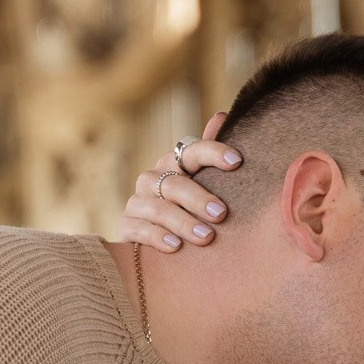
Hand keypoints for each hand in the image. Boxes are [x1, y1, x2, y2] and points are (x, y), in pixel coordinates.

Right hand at [116, 114, 244, 250]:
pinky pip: (138, 229)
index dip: (213, 152)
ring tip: (206, 238)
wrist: (155, 240)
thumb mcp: (203, 183)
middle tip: (221, 214)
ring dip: (183, 222)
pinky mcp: (126, 226)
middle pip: (174, 183)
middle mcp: (152, 179)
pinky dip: (157, 237)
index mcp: (173, 164)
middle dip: (199, 198)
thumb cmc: (188, 208)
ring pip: (158, 208)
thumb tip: (222, 116)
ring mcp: (137, 202)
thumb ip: (210, 155)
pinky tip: (175, 247)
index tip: (237, 162)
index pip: (191, 151)